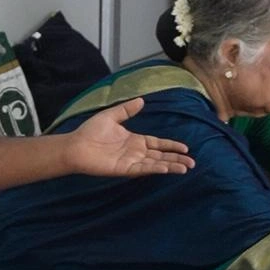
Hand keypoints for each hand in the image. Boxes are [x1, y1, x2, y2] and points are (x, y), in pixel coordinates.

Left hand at [65, 99, 194, 176]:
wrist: (76, 145)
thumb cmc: (90, 131)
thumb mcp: (111, 116)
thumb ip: (127, 110)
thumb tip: (142, 100)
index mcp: (135, 140)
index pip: (158, 144)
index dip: (172, 146)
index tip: (186, 148)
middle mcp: (136, 152)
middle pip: (161, 156)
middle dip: (177, 159)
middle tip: (193, 163)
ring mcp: (131, 161)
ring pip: (156, 164)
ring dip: (171, 166)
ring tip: (186, 168)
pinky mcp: (124, 169)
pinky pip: (143, 168)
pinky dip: (155, 168)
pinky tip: (166, 168)